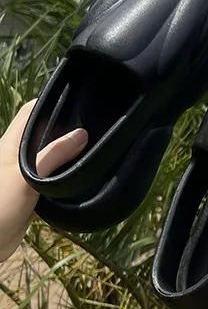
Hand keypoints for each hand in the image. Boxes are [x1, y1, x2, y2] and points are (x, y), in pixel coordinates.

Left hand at [0, 101, 86, 260]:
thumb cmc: (1, 204)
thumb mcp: (28, 177)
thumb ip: (54, 154)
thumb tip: (82, 134)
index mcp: (11, 144)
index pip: (31, 112)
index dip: (53, 104)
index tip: (80, 104)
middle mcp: (18, 155)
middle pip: (44, 133)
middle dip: (67, 130)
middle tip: (97, 129)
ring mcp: (26, 175)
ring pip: (52, 157)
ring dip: (70, 155)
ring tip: (97, 151)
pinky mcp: (33, 194)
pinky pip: (55, 178)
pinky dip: (69, 176)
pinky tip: (85, 178)